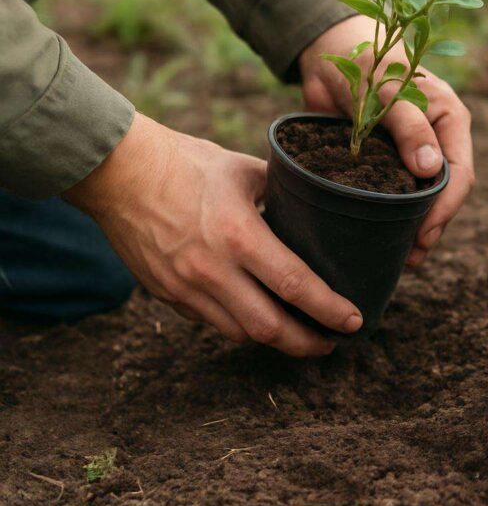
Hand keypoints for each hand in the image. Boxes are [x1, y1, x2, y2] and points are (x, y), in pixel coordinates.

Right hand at [65, 113, 362, 355]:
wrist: (116, 171)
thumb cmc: (184, 162)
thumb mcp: (244, 170)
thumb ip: (281, 194)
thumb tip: (313, 209)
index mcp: (238, 235)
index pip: (295, 285)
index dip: (329, 309)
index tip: (354, 321)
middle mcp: (212, 270)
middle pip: (270, 328)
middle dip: (308, 343)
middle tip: (332, 343)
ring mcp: (185, 288)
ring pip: (239, 333)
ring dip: (275, 340)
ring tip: (301, 335)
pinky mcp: (166, 294)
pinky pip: (211, 322)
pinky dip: (239, 325)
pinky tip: (257, 316)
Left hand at [298, 16, 474, 265]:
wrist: (329, 51)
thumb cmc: (364, 61)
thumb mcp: (387, 89)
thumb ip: (408, 126)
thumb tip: (431, 171)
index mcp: (450, 120)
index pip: (459, 174)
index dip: (445, 208)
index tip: (423, 235)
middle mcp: (437, 139)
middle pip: (444, 192)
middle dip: (432, 226)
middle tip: (412, 257)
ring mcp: (413, 151)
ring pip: (422, 197)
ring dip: (413, 227)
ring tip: (400, 257)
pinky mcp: (387, 160)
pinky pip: (396, 193)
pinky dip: (391, 216)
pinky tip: (382, 238)